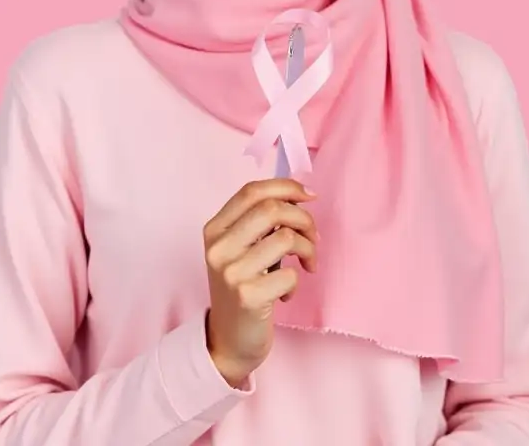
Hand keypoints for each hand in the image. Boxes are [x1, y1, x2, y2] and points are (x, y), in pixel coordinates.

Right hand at [202, 178, 318, 386]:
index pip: (251, 191)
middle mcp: (218, 248)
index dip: (286, 187)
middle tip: (313, 238)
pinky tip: (285, 293)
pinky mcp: (247, 297)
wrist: (228, 341)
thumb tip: (301, 194)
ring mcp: (231, 272)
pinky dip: (297, 282)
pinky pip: (290, 274)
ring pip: (286, 238)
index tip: (309, 196)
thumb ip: (259, 221)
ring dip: (307, 250)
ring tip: (305, 265)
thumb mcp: (240, 250)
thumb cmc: (243, 289)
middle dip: (303, 219)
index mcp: (214, 230)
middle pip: (272, 209)